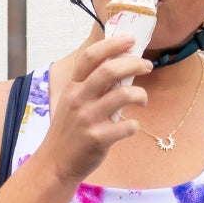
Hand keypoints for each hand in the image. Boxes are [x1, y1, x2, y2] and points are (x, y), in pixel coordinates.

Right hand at [41, 35, 151, 183]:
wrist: (56, 163)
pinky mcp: (98, 138)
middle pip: (110, 70)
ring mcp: (88, 119)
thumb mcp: (72, 102)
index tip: (131, 39)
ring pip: (123, 95)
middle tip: (147, 66)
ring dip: (141, 95)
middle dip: (134, 63)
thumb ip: (91, 86)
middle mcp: (78, 99)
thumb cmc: (69, 130)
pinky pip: (127, 126)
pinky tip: (131, 127)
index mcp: (73, 87)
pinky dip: (135, 125)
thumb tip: (120, 67)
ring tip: (142, 100)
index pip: (91, 56)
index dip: (112, 44)